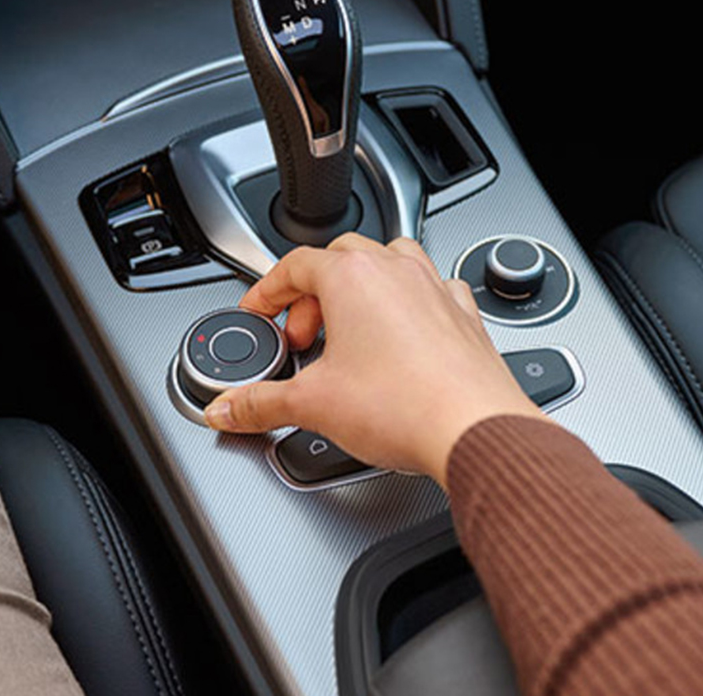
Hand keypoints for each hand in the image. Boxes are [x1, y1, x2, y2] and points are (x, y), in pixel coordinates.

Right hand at [203, 235, 544, 486]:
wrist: (473, 429)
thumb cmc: (406, 405)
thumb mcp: (312, 405)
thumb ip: (261, 402)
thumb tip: (228, 408)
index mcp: (352, 276)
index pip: (294, 264)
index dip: (267, 290)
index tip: (259, 313)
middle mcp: (397, 270)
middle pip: (340, 259)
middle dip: (312, 296)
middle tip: (301, 339)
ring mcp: (436, 288)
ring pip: (390, 264)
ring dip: (363, 291)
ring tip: (349, 332)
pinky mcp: (464, 316)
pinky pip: (432, 291)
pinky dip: (410, 305)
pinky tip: (402, 337)